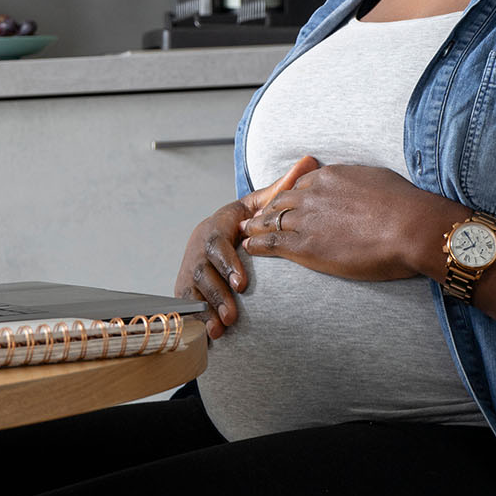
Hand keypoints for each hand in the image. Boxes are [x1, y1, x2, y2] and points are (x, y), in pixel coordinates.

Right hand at [175, 156, 319, 338]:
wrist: (212, 240)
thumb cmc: (242, 224)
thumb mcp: (258, 205)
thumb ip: (281, 187)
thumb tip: (309, 160)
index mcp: (216, 226)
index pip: (217, 242)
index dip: (228, 263)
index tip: (244, 284)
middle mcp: (198, 248)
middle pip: (201, 270)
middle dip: (217, 293)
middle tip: (234, 314)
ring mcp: (189, 269)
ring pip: (193, 289)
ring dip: (208, 308)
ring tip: (224, 326)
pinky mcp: (185, 289)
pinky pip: (186, 306)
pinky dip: (197, 320)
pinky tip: (210, 336)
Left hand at [241, 163, 457, 281]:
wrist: (410, 227)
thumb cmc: (405, 205)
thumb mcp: (378, 180)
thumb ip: (360, 183)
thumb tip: (363, 187)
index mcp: (329, 176)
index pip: (300, 184)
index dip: (290, 196)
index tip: (285, 203)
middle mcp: (312, 194)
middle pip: (280, 201)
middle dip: (268, 209)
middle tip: (255, 217)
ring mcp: (306, 220)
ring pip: (270, 221)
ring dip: (257, 227)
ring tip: (246, 232)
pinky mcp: (305, 246)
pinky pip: (271, 243)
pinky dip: (257, 244)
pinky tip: (249, 247)